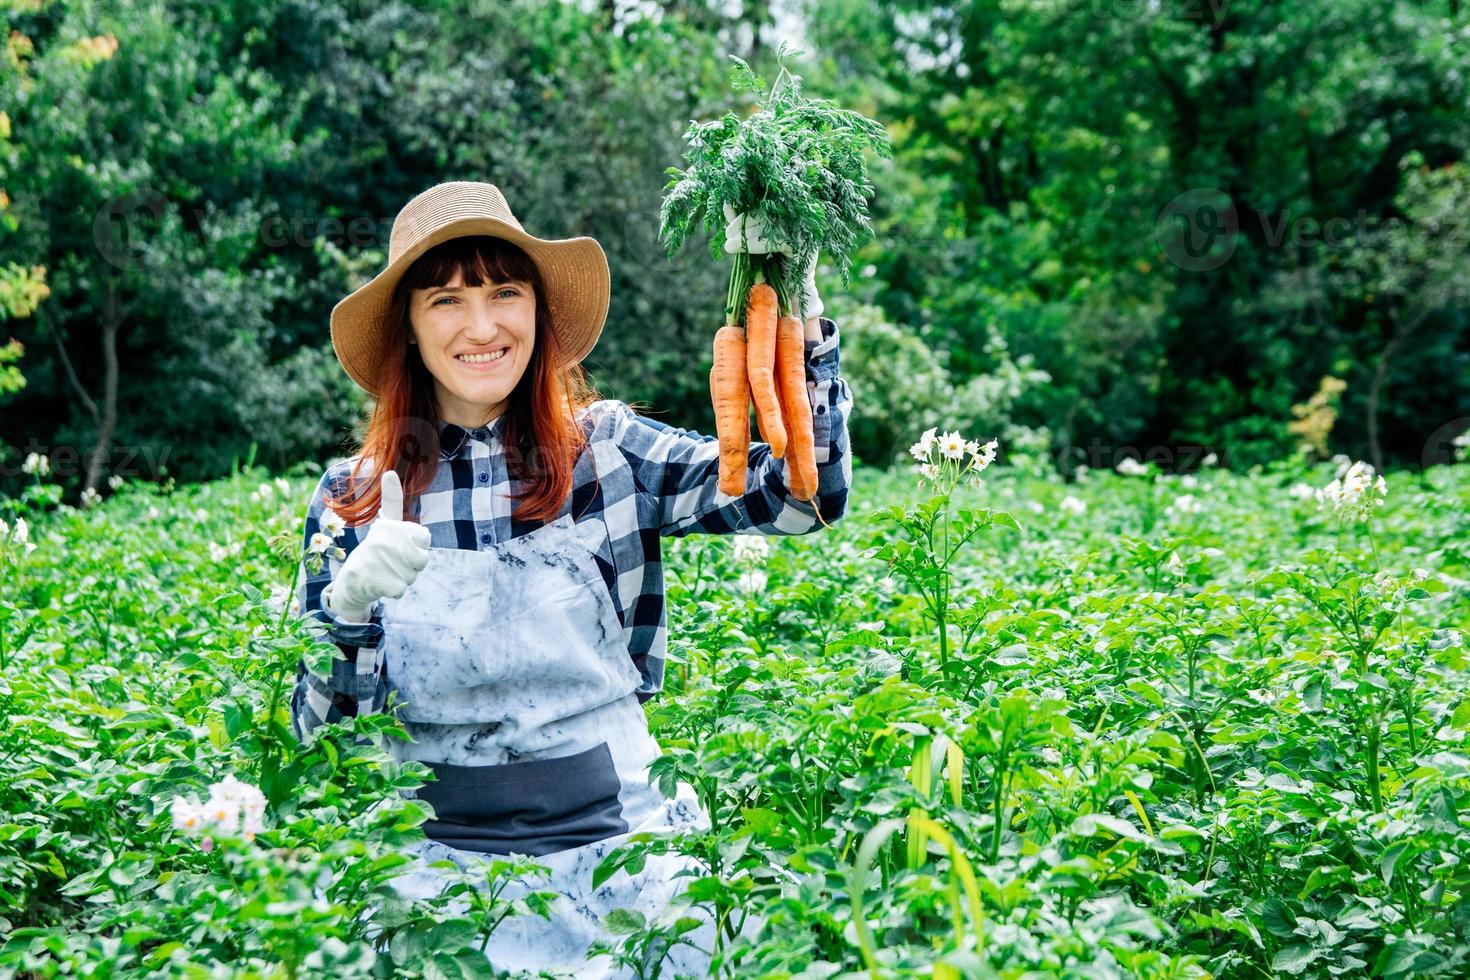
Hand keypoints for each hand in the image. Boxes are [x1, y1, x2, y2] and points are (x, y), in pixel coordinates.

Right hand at [324, 470, 431, 622]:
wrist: (350, 581)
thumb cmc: (373, 551)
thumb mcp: (384, 523)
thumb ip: (392, 501)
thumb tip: (389, 471)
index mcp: (388, 526)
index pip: (425, 537)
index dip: (416, 546)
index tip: (399, 545)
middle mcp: (383, 541)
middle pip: (422, 559)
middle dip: (411, 566)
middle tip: (391, 563)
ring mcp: (381, 562)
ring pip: (413, 575)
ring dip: (402, 578)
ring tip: (384, 572)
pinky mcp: (379, 582)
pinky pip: (401, 589)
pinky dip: (394, 591)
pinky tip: (380, 585)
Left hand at [722, 204, 823, 320]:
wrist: (792, 289)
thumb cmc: (774, 264)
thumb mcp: (755, 241)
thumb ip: (744, 224)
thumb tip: (727, 204)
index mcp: (787, 212)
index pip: (762, 205)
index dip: (743, 214)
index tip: (728, 228)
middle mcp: (797, 218)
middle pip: (765, 213)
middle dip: (742, 225)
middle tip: (728, 237)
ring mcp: (802, 231)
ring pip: (768, 226)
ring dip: (746, 235)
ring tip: (730, 246)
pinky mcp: (802, 245)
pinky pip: (776, 240)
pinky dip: (756, 244)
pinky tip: (743, 249)